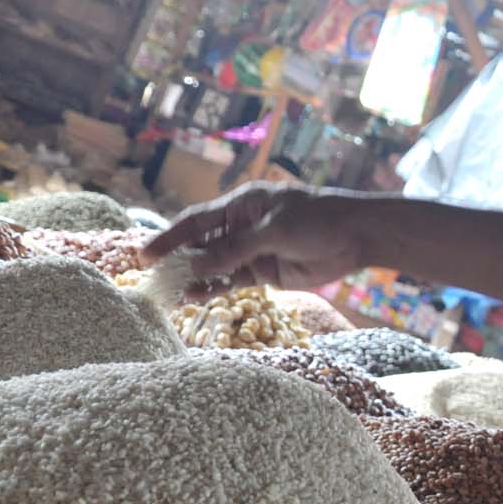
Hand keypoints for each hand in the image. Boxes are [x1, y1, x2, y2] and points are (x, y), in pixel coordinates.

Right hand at [141, 183, 368, 295]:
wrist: (356, 236)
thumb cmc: (317, 220)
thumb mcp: (274, 231)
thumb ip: (236, 249)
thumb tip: (198, 266)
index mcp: (240, 206)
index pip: (196, 221)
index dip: (170, 237)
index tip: (147, 253)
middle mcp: (240, 227)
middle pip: (201, 245)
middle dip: (177, 262)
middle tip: (152, 279)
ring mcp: (251, 250)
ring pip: (215, 265)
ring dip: (194, 279)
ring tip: (170, 294)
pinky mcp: (264, 272)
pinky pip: (232, 281)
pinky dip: (215, 289)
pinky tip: (196, 298)